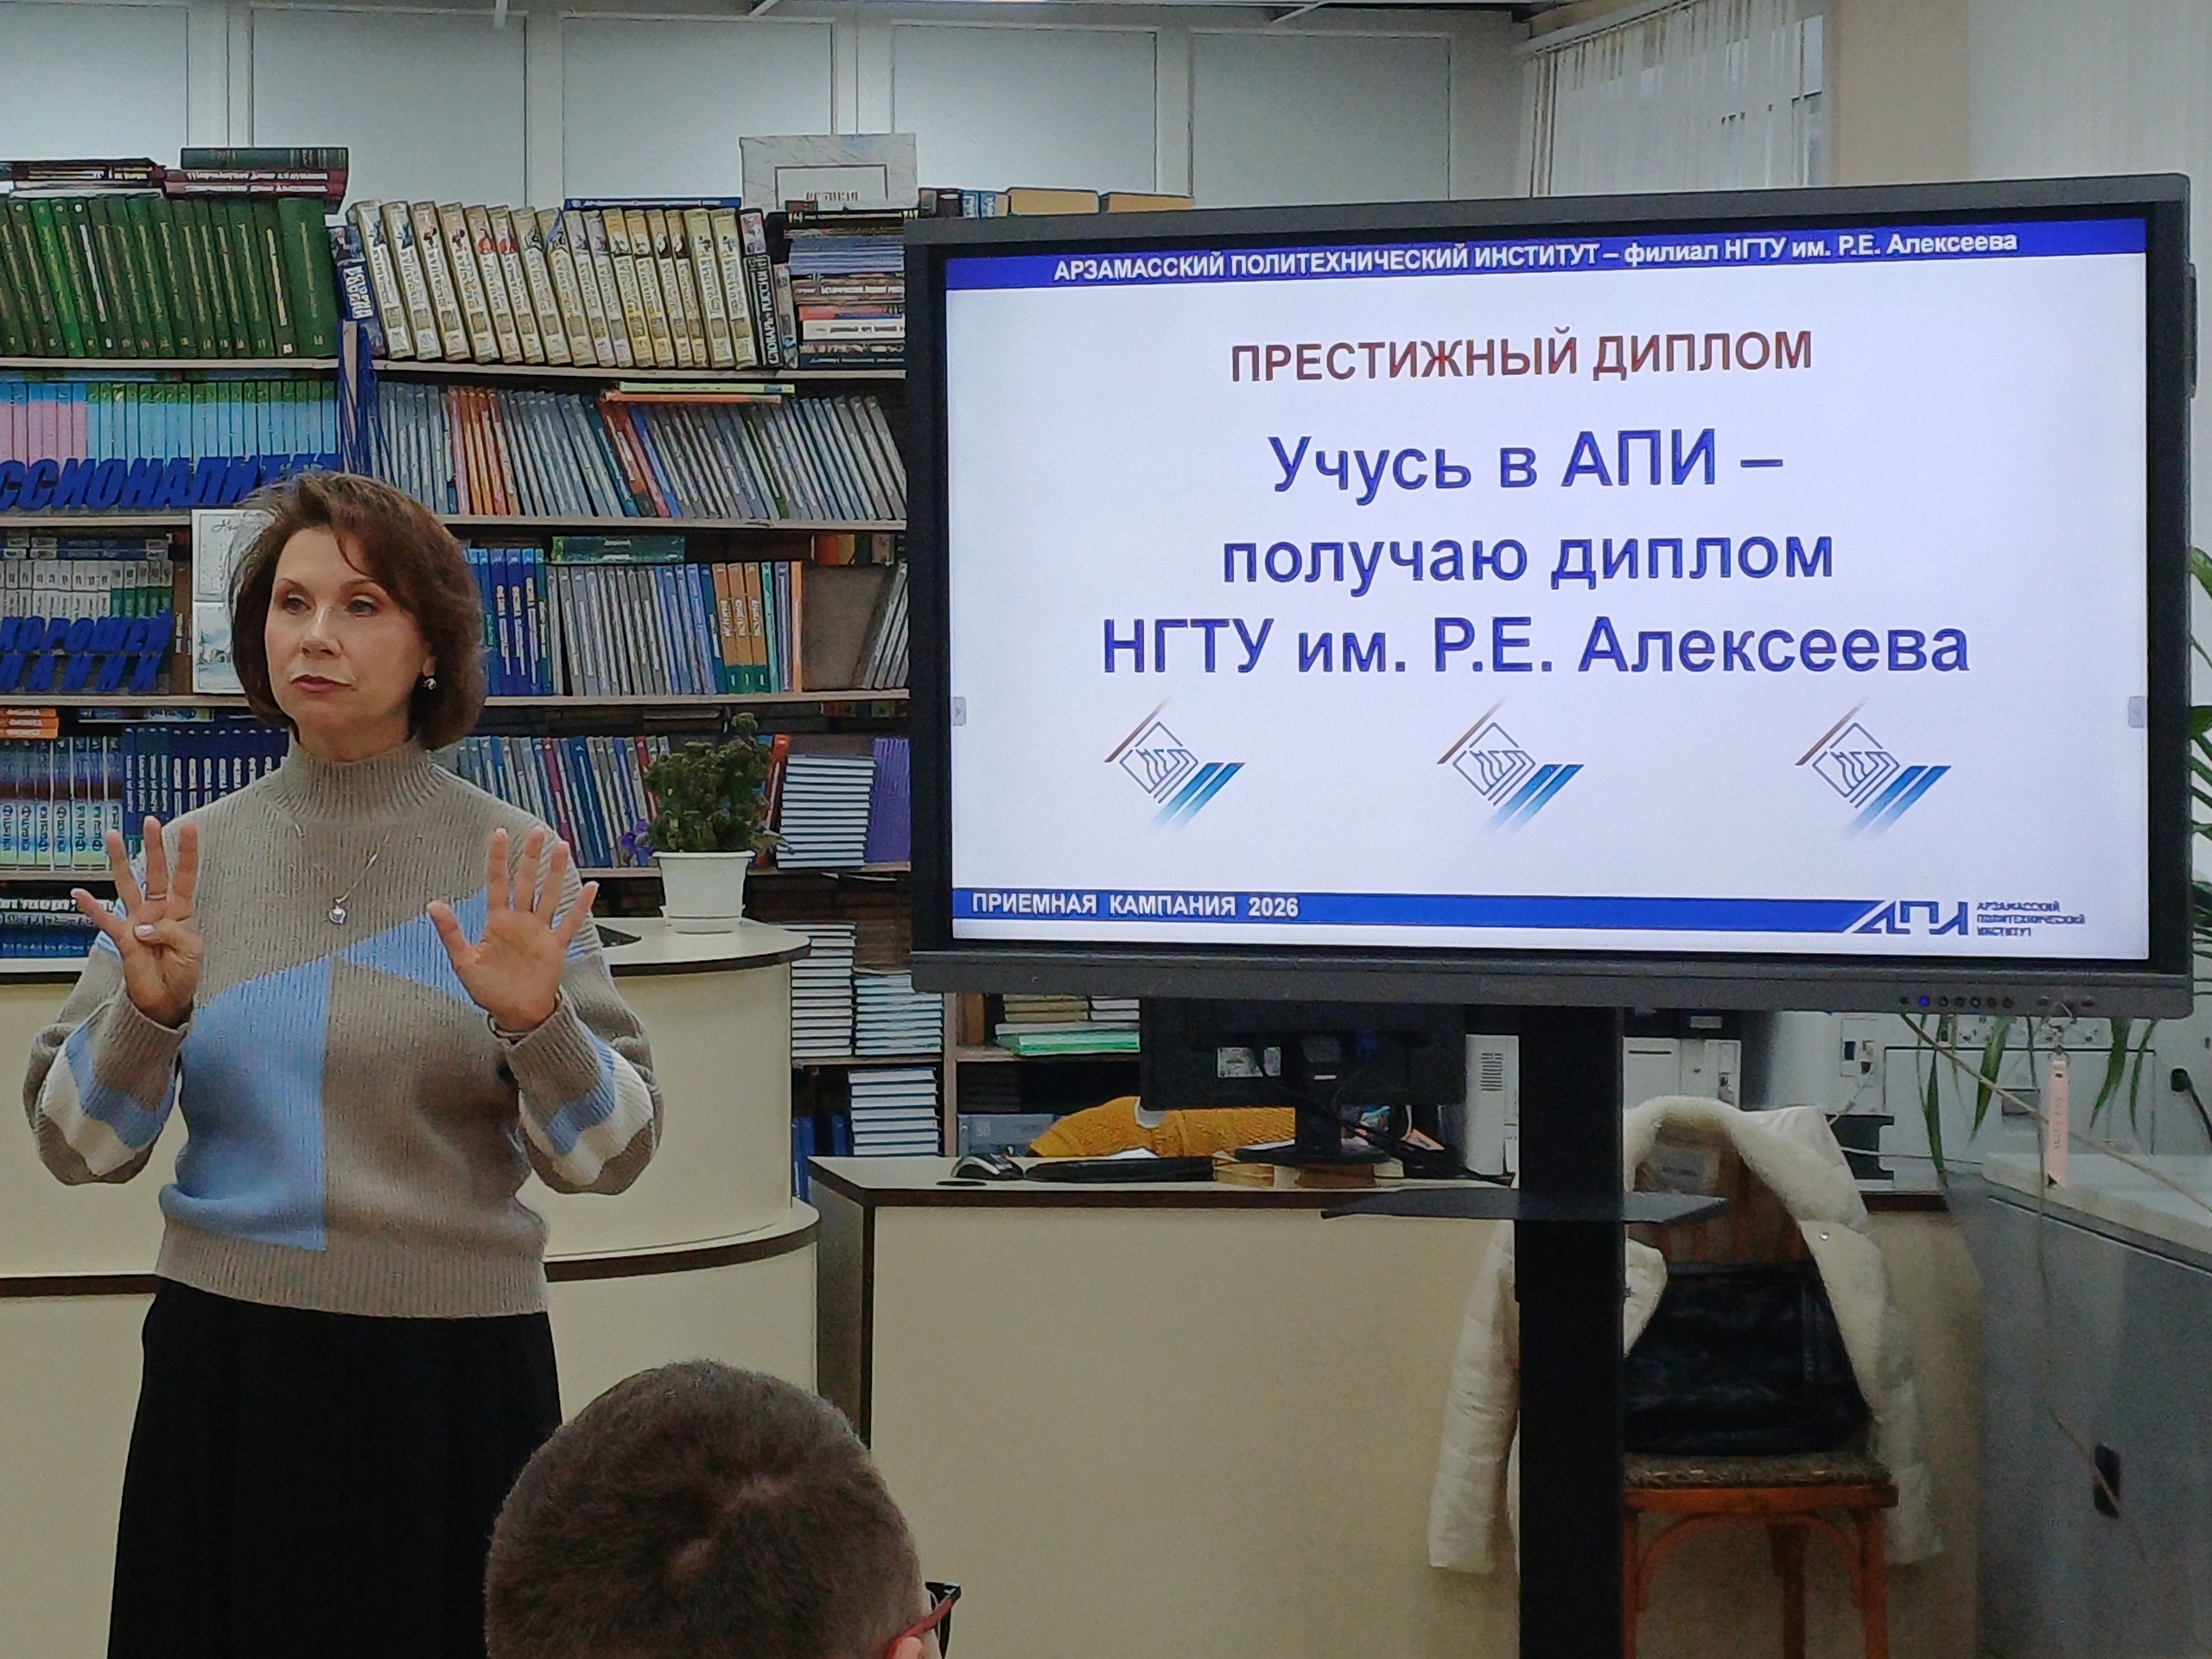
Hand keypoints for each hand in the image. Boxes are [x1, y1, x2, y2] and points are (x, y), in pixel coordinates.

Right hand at [73, 819, 200, 1027]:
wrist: (166, 998)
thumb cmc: (183, 973)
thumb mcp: (191, 951)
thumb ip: (171, 933)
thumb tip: (142, 927)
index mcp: (181, 910)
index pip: (185, 874)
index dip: (188, 851)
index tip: (190, 825)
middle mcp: (158, 909)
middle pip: (156, 871)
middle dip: (154, 846)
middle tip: (149, 821)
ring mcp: (138, 920)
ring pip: (128, 884)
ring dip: (121, 861)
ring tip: (113, 836)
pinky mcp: (122, 937)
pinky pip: (104, 919)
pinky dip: (91, 907)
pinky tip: (79, 893)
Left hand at [430, 828, 598, 1033]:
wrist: (515, 1013)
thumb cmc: (489, 990)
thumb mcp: (463, 961)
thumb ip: (451, 932)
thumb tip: (433, 905)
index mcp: (498, 922)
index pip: (497, 882)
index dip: (498, 858)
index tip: (500, 834)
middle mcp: (521, 922)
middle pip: (527, 882)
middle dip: (531, 856)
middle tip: (537, 832)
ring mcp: (540, 932)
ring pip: (550, 895)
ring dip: (556, 873)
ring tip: (562, 849)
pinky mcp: (556, 947)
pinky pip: (570, 922)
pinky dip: (580, 906)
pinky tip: (589, 887)